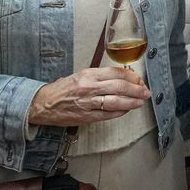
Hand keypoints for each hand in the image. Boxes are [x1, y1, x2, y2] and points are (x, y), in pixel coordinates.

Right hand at [27, 66, 149, 126]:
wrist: (43, 104)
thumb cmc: (63, 89)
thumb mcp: (82, 76)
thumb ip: (100, 77)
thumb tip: (122, 78)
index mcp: (89, 74)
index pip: (116, 73)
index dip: (131, 77)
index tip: (139, 80)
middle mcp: (89, 87)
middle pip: (120, 87)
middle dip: (136, 90)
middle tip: (146, 91)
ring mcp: (88, 103)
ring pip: (116, 101)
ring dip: (132, 102)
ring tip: (141, 101)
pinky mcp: (87, 116)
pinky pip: (108, 114)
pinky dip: (120, 112)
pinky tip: (127, 110)